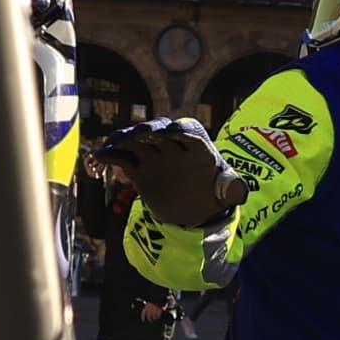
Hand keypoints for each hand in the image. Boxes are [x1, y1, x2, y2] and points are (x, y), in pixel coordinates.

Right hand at [110, 117, 233, 227]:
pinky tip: (99, 157)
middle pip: (160, 131)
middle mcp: (173, 146)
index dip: (182, 130)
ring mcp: (154, 156)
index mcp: (197, 145)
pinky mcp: (139, 169)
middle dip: (149, 131)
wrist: (196, 209)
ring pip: (137, 142)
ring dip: (125, 139)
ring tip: (112, 142)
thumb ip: (233, 189)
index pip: (189, 131)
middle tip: (140, 134)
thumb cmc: (215, 193)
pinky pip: (123, 159)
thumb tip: (240, 190)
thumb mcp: (228, 193)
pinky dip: (112, 156)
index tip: (174, 131)